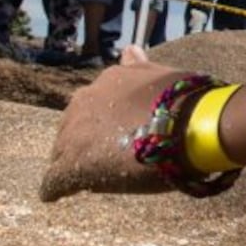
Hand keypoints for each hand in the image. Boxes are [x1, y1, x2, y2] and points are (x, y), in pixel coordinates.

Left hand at [41, 47, 179, 201]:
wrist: (191, 125)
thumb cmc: (185, 100)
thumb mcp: (159, 76)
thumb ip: (138, 67)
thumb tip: (129, 50)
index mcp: (107, 81)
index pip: (92, 105)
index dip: (101, 123)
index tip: (111, 137)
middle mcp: (85, 102)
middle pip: (71, 128)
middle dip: (83, 142)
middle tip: (103, 160)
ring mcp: (76, 133)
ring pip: (61, 152)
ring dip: (72, 162)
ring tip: (86, 177)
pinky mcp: (74, 166)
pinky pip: (54, 182)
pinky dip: (56, 189)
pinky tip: (57, 195)